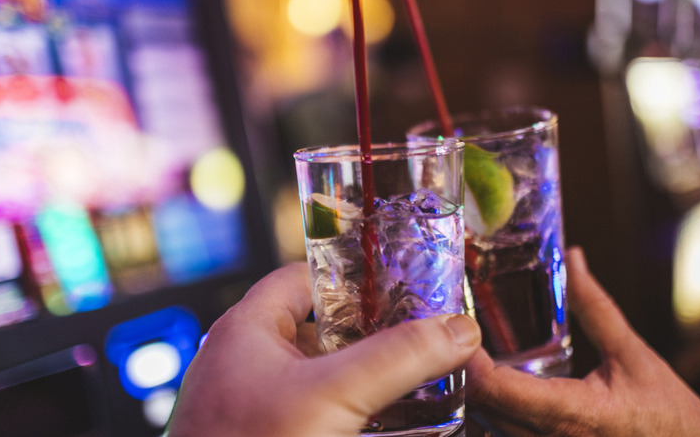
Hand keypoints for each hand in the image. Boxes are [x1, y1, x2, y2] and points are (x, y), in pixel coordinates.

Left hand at [166, 262, 481, 436]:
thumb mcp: (335, 396)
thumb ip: (399, 358)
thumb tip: (456, 330)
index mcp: (246, 329)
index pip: (304, 277)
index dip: (353, 277)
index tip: (401, 286)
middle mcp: (243, 362)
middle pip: (318, 330)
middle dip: (369, 336)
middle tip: (417, 338)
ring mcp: (249, 404)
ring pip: (318, 377)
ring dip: (361, 379)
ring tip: (411, 382)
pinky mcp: (261, 435)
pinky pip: (310, 413)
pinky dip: (346, 413)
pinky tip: (382, 426)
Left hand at [465, 247, 699, 435]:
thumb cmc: (668, 416)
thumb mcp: (632, 356)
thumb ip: (595, 308)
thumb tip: (573, 259)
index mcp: (571, 413)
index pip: (496, 388)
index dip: (466, 358)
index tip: (458, 327)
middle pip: (480, 408)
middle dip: (463, 371)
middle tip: (456, 333)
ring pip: (486, 427)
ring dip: (474, 393)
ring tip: (467, 354)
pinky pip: (502, 436)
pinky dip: (491, 411)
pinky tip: (491, 386)